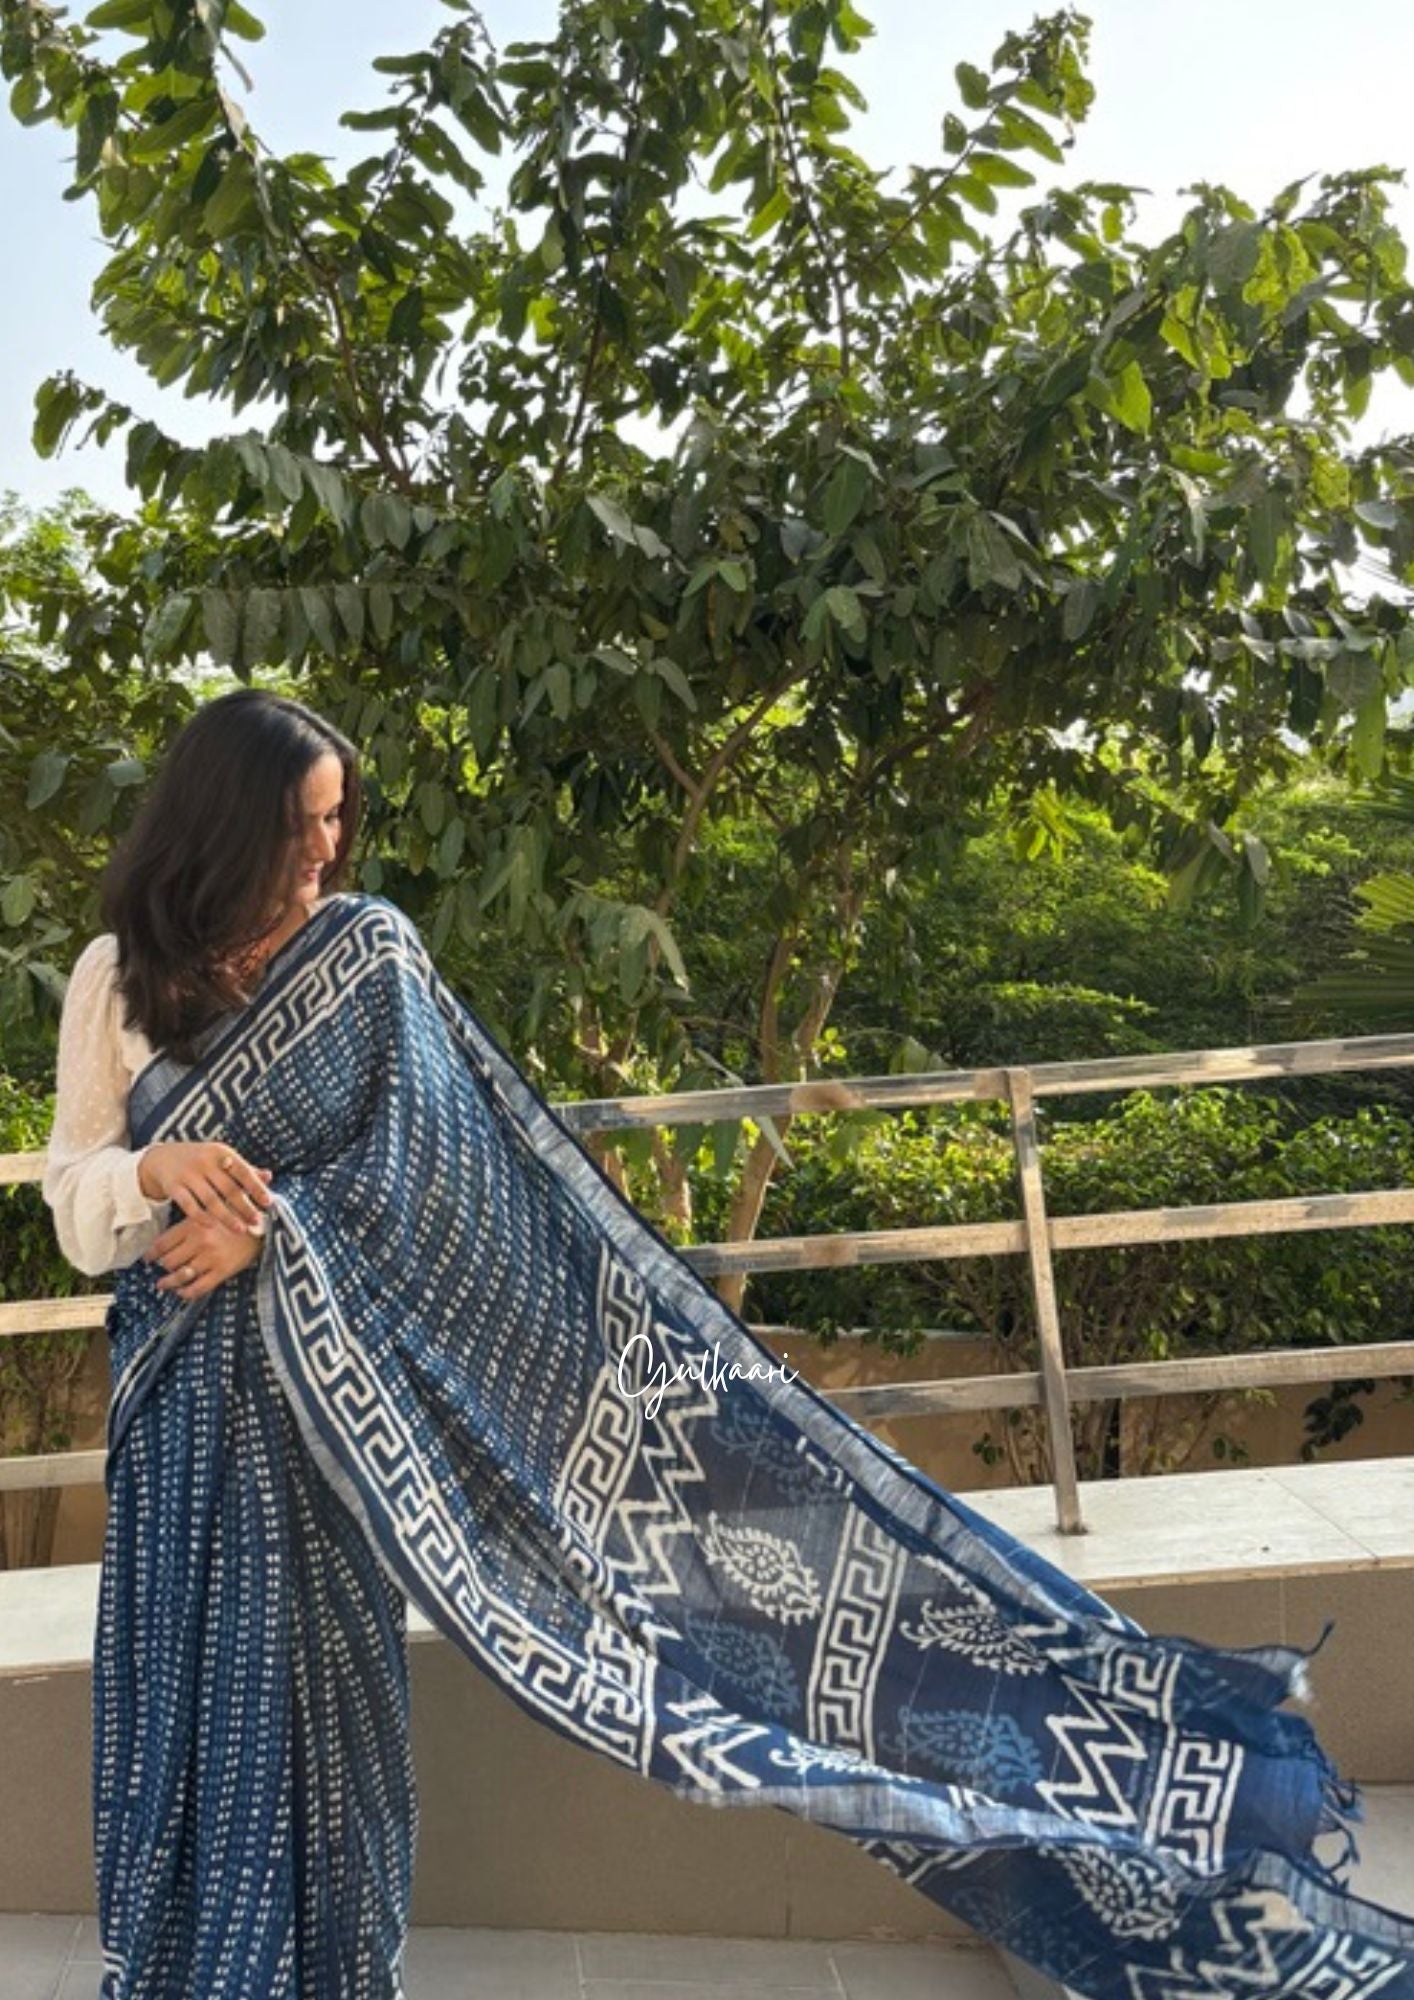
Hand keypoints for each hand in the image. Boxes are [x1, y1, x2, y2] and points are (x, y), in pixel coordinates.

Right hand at [138, 1141, 273, 1236]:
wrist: (162, 1158)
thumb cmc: (201, 1161)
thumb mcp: (221, 1159)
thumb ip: (243, 1169)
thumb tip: (269, 1177)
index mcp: (220, 1153)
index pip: (242, 1171)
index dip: (256, 1187)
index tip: (269, 1203)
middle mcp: (205, 1161)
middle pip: (229, 1188)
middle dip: (245, 1207)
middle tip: (257, 1222)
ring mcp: (188, 1173)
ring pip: (210, 1199)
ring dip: (227, 1216)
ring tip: (240, 1229)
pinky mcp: (173, 1186)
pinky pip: (188, 1205)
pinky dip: (200, 1217)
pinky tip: (212, 1226)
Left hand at [144, 1211, 264, 1300]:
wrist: (267, 1222)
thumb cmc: (239, 1211)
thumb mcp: (215, 1205)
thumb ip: (194, 1211)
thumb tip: (176, 1214)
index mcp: (194, 1223)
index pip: (163, 1243)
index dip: (152, 1253)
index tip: (148, 1258)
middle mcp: (199, 1241)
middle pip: (168, 1261)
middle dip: (162, 1267)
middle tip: (161, 1269)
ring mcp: (210, 1257)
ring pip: (180, 1276)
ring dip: (168, 1283)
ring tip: (163, 1285)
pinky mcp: (223, 1271)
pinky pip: (198, 1288)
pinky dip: (187, 1293)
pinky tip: (182, 1292)